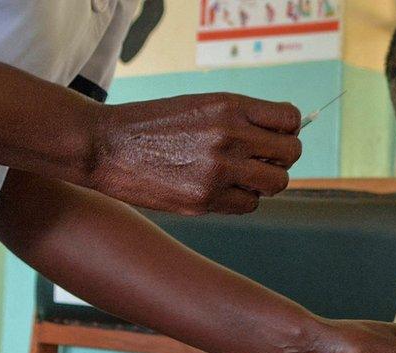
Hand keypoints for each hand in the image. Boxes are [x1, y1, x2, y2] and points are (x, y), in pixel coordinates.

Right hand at [89, 93, 302, 214]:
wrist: (105, 145)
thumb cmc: (155, 124)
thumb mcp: (201, 105)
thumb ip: (242, 118)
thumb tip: (283, 137)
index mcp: (229, 106)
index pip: (290, 119)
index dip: (287, 130)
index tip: (274, 137)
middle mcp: (229, 136)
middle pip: (291, 153)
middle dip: (281, 158)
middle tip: (261, 160)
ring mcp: (219, 170)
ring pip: (276, 183)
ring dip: (265, 182)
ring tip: (240, 175)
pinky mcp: (206, 199)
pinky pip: (249, 205)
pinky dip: (241, 199)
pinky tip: (220, 189)